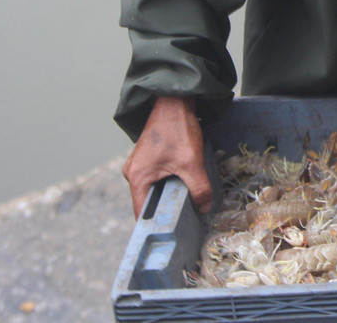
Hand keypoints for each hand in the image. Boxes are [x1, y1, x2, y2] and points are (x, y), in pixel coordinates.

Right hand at [122, 96, 213, 218]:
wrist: (174, 100)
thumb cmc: (177, 129)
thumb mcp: (192, 162)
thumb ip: (199, 188)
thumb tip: (204, 208)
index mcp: (137, 178)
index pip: (142, 214)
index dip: (156, 227)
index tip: (171, 237)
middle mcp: (133, 173)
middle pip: (149, 203)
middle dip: (167, 211)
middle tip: (187, 220)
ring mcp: (140, 166)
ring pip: (155, 190)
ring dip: (171, 195)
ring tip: (189, 202)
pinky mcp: (149, 159)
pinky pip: (158, 179)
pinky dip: (170, 183)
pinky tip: (185, 183)